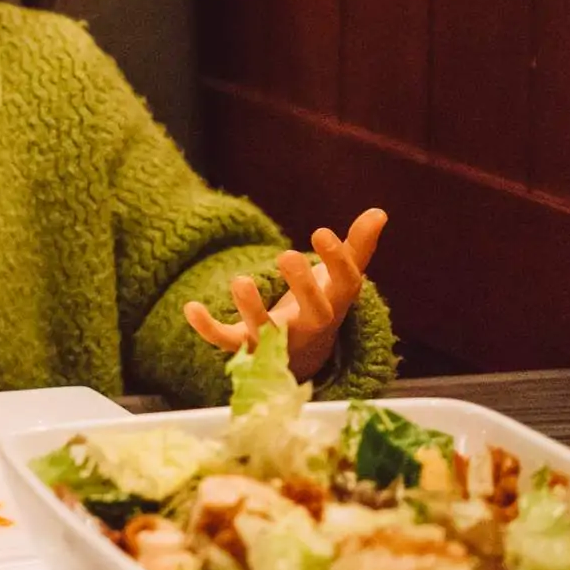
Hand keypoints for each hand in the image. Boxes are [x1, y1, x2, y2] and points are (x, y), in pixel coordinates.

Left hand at [183, 208, 387, 380]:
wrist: (302, 358)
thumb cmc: (321, 306)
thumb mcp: (338, 279)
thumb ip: (357, 248)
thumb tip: (379, 211)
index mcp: (334, 304)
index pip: (346, 285)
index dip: (338, 260)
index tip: (321, 231)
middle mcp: (309, 326)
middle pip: (314, 314)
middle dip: (303, 287)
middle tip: (288, 254)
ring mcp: (278, 340)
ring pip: (267, 332)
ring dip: (252, 309)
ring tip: (240, 280)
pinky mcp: (247, 347)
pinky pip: (226, 342)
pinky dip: (208, 329)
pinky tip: (190, 307)